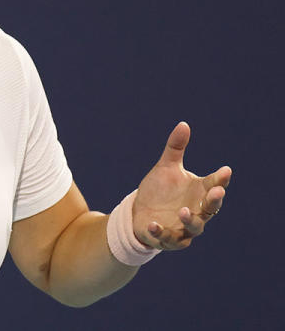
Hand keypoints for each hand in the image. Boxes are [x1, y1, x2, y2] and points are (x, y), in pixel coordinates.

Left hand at [133, 122, 231, 249]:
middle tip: (216, 191)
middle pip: (211, 209)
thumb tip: (184, 124)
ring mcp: (184, 227)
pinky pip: (169, 239)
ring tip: (182, 211)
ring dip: (190, 220)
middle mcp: (196, 211)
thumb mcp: (166, 167)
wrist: (139, 211)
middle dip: (214, 201)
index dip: (221, 179)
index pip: (214, 185)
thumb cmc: (159, 190)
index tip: (225, 170)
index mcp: (199, 192)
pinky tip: (153, 223)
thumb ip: (175, 148)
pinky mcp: (169, 239)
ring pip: (194, 227)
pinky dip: (162, 232)